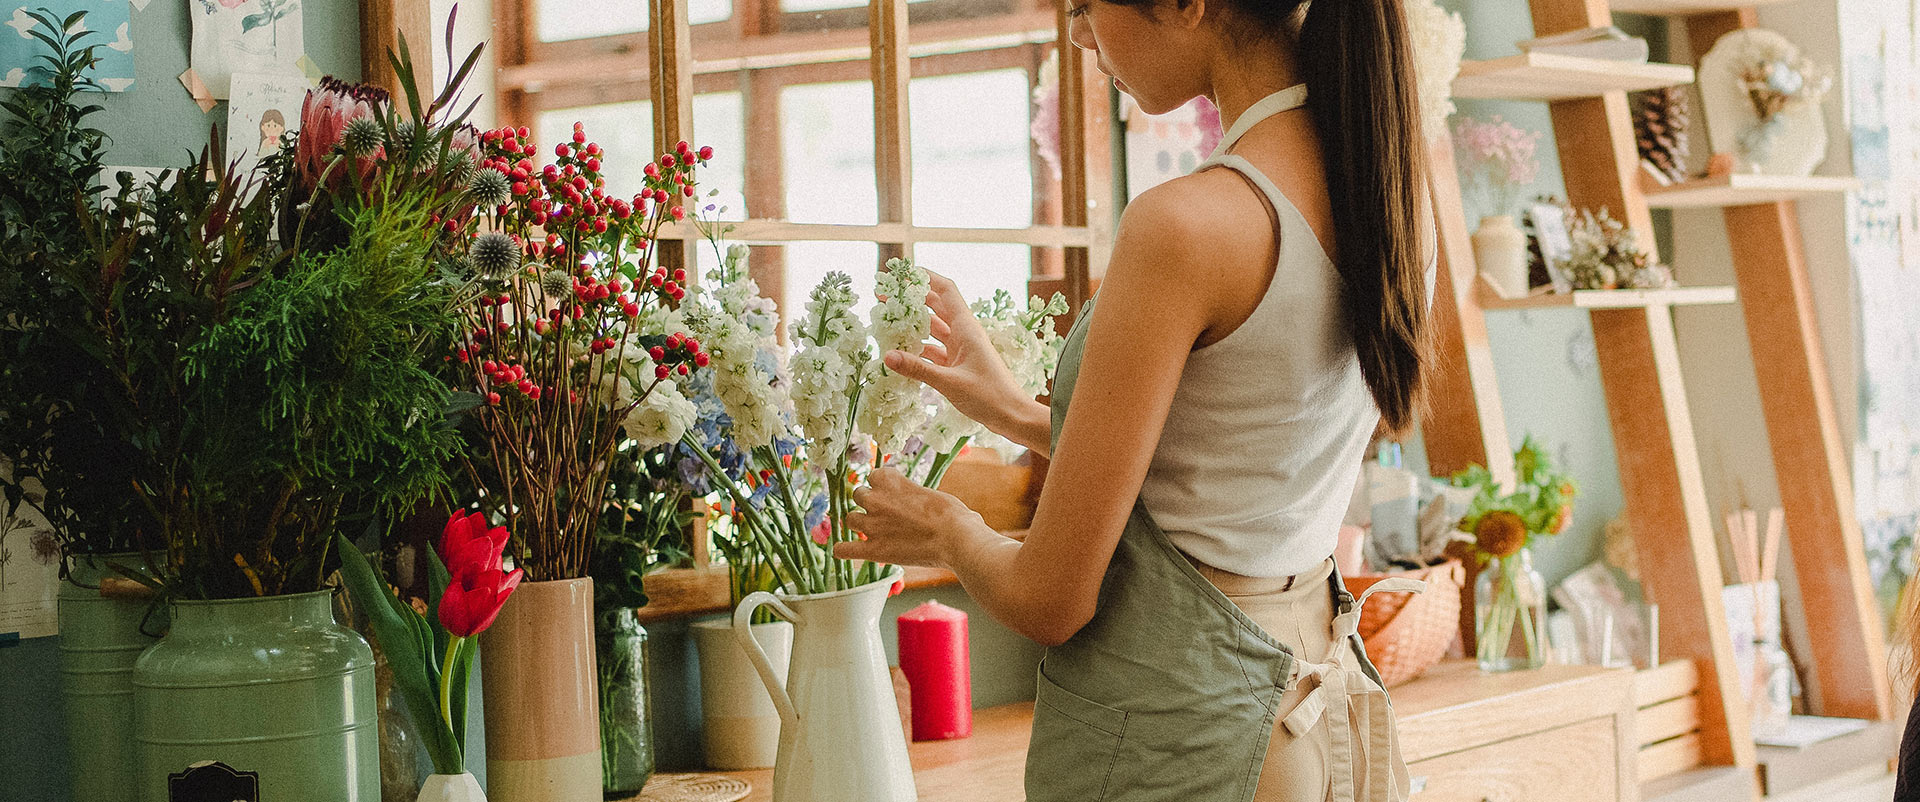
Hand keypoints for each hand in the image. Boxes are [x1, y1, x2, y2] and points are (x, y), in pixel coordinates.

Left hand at [836, 468, 985, 569]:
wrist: (956, 539)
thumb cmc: (952, 515)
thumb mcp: (932, 493)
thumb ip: (913, 495)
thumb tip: (918, 504)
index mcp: (890, 480)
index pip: (874, 475)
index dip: (882, 486)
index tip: (892, 494)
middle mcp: (876, 499)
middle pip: (858, 494)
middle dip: (869, 503)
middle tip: (884, 513)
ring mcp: (872, 525)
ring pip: (849, 519)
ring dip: (859, 523)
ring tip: (873, 531)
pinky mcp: (873, 549)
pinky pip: (844, 549)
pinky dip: (844, 550)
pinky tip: (847, 550)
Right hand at [881, 270, 1033, 436]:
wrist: (1012, 416)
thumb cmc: (989, 396)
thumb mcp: (950, 383)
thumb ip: (918, 369)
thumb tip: (887, 356)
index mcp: (966, 328)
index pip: (945, 290)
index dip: (925, 277)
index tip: (901, 274)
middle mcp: (964, 334)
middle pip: (936, 306)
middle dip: (912, 300)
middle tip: (884, 297)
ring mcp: (962, 349)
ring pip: (934, 329)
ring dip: (913, 325)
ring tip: (888, 323)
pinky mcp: (959, 365)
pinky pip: (935, 350)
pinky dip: (919, 349)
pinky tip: (902, 353)